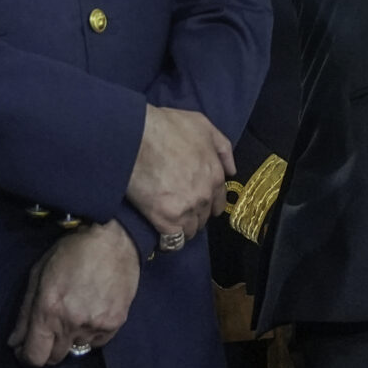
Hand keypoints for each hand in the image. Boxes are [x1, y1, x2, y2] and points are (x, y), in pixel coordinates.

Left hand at [8, 223, 140, 366]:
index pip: (34, 356)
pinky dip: (90, 334)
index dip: (26, 356)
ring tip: (75, 313)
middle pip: (54, 358)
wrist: (114, 239)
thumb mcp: (39, 274)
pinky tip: (91, 312)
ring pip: (76, 349)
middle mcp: (72, 323)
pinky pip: (97, 343)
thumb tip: (14, 342)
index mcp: (48, 310)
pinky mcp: (115, 324)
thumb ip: (25, 313)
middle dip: (47, 348)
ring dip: (70, 338)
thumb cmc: (72, 251)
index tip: (26, 348)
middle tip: (49, 329)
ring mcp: (95, 325)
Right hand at [127, 105, 232, 238]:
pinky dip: (168, 240)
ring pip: (190, 231)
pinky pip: (173, 241)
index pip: (218, 201)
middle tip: (177, 208)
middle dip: (194, 214)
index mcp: (215, 175)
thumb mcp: (202, 125)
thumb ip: (222, 148)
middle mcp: (205, 195)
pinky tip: (160, 233)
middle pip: (204, 217)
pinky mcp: (166, 220)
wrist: (136, 136)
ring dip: (181, 227)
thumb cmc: (166, 127)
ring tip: (167, 221)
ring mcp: (187, 209)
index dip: (207, 203)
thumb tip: (231, 170)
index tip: (194, 202)